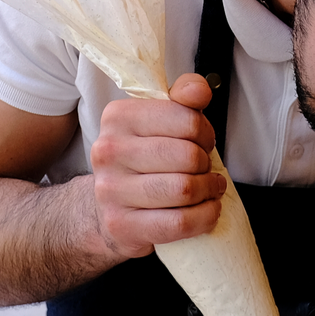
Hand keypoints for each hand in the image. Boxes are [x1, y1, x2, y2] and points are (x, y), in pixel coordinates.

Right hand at [89, 74, 228, 259]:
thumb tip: (199, 90)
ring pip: (185, 190)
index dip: (205, 133)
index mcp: (118, 117)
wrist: (106, 207)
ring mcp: (111, 190)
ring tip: (207, 189)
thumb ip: (183, 98)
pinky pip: (179, 222)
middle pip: (187, 156)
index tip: (203, 143)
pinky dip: (204, 217)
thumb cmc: (143, 160)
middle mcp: (108, 151)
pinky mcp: (121, 225)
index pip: (185, 119)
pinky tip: (206, 211)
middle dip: (206, 164)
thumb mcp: (160, 121)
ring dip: (208, 191)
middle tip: (204, 169)